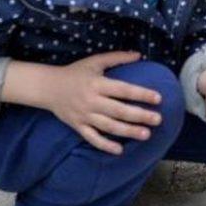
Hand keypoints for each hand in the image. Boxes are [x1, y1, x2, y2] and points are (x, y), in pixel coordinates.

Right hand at [43, 51, 162, 154]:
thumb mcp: (95, 61)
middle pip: (119, 110)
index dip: (141, 94)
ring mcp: (84, 115)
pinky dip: (105, 145)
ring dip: (128, 131)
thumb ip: (117, 58)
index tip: (158, 98)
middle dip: (139, 116)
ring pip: (109, 126)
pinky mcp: (77, 126)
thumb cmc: (75, 72)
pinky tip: (119, 150)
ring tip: (146, 134)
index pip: (123, 90)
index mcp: (97, 83)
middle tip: (158, 119)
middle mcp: (91, 100)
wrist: (48, 87)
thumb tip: (139, 54)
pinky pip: (92, 138)